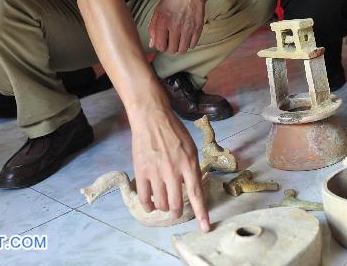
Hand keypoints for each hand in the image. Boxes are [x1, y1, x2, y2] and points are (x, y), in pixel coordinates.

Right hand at [128, 85, 209, 230]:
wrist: (152, 118)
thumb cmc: (174, 131)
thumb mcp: (191, 148)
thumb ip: (192, 168)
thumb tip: (192, 187)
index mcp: (189, 164)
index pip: (196, 194)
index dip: (201, 213)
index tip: (204, 228)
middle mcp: (173, 171)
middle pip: (176, 203)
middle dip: (177, 211)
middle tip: (176, 209)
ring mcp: (156, 172)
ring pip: (161, 203)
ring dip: (163, 207)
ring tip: (163, 203)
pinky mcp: (141, 172)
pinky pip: (144, 198)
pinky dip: (148, 205)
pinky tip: (150, 204)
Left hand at [149, 0, 204, 52]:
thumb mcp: (158, 10)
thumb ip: (153, 28)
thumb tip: (152, 44)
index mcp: (163, 21)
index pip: (160, 45)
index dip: (160, 46)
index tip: (162, 43)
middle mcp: (175, 26)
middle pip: (172, 49)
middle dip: (170, 47)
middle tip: (171, 41)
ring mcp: (188, 28)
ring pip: (183, 49)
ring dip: (179, 47)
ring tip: (179, 40)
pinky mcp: (198, 28)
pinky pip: (193, 44)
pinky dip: (189, 43)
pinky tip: (187, 37)